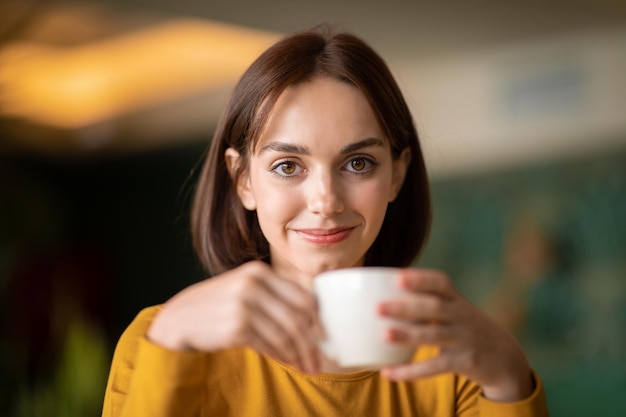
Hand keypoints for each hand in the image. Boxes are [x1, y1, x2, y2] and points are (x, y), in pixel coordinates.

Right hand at [148, 261, 319, 372]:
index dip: (318, 319)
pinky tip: (287, 362)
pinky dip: (282, 356)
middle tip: (319, 360)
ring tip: (307, 366)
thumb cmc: (216, 306)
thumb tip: (310, 320)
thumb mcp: (243, 289)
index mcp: (259, 272)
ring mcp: (244, 305)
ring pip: (286, 334)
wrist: (178, 319)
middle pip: (298, 318)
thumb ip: (272, 296)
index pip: (303, 296)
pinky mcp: (236, 327)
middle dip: (313, 343)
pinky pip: (270, 345)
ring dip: (299, 354)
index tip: (325, 336)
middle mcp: (253, 284)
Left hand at [378, 269, 533, 401]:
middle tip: (378, 307)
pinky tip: (388, 373)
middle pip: (434, 308)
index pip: (441, 283)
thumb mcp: (456, 309)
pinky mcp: (464, 362)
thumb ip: (429, 300)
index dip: (420, 279)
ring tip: (384, 335)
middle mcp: (462, 316)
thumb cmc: (468, 327)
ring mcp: (464, 339)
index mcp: (457, 300)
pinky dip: (410, 371)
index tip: (398, 276)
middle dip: (406, 307)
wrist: (505, 356)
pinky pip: (434, 367)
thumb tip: (384, 292)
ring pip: (434, 336)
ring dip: (408, 335)